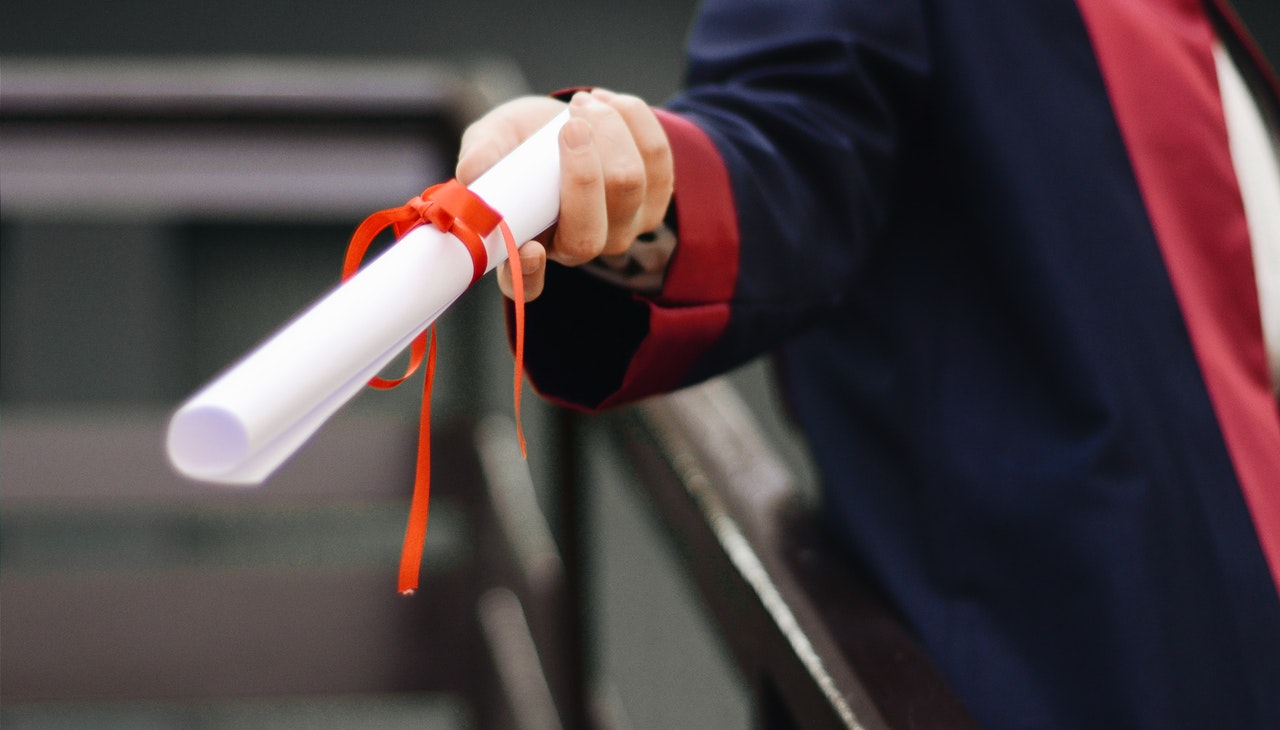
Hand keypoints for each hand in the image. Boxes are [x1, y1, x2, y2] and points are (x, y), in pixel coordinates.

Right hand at [456, 89, 673, 300]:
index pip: (527, 284)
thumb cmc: (521, 140)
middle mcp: (578, 248)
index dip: (529, 274)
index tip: (529, 249)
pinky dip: (634, 119)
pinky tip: (608, 103)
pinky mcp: (656, 198)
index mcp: (529, 247)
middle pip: (589, 233)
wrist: (566, 120)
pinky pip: (657, 157)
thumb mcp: (492, 140)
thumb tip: (472, 173)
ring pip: (629, 185)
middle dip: (583, 172)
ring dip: (608, 131)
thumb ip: (481, 155)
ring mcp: (623, 228)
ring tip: (582, 103)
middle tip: (570, 124)